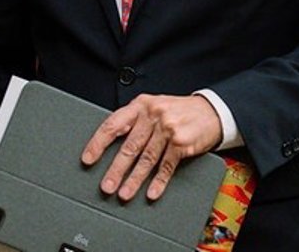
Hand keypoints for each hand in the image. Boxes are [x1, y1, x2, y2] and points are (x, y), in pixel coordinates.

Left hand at [81, 93, 222, 201]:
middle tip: (106, 186)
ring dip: (134, 180)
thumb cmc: (179, 111)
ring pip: (146, 159)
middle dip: (116, 169)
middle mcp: (153, 115)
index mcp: (140, 105)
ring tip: (124, 194)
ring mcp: (168, 128)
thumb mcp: (154, 107)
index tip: (88, 158)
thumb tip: (111, 145)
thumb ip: (135, 122)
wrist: (211, 111)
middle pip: (129, 146)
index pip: (113, 124)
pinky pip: (166, 166)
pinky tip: (151, 192)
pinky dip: (158, 181)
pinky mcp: (181, 142)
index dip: (98, 143)